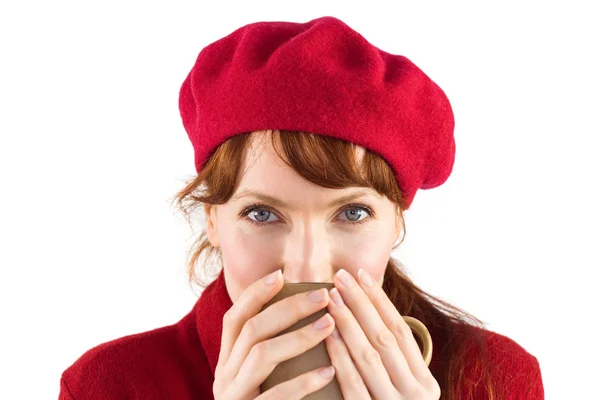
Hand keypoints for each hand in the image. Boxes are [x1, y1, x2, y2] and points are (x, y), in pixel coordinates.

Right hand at [213, 269, 337, 399]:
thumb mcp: (263, 379)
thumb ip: (274, 353)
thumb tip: (307, 313)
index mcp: (227, 362)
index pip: (234, 318)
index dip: (255, 293)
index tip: (281, 275)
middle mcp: (225, 377)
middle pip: (251, 329)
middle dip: (289, 308)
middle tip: (323, 296)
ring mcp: (233, 397)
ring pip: (261, 354)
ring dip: (299, 337)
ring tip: (330, 326)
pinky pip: (277, 395)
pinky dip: (304, 381)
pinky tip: (328, 372)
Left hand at [324, 268, 440, 398]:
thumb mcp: (408, 392)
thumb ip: (397, 366)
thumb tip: (372, 319)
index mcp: (426, 384)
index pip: (401, 330)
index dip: (380, 300)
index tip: (362, 275)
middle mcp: (415, 394)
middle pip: (384, 338)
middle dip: (360, 303)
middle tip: (341, 277)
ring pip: (368, 356)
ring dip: (348, 323)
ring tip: (332, 298)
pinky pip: (352, 383)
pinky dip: (340, 356)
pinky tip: (328, 334)